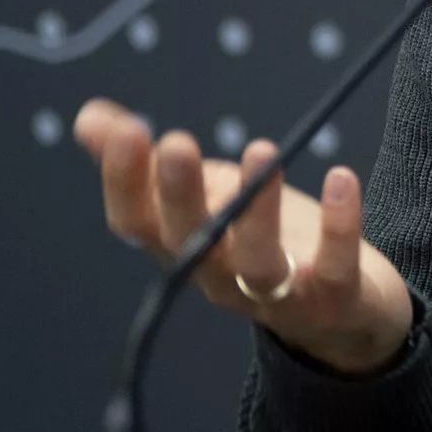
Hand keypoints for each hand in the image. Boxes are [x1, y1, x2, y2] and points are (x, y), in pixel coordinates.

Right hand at [72, 97, 413, 375]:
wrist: (341, 313)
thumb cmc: (257, 242)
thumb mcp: (206, 195)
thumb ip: (149, 161)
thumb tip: (89, 117)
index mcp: (182, 248)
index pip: (137, 222)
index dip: (124, 181)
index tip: (124, 128)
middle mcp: (220, 277)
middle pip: (191, 243)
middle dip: (180, 195)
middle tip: (177, 143)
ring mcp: (277, 294)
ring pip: (257, 262)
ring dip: (257, 211)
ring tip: (262, 149)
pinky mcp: (335, 295)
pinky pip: (335, 265)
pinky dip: (339, 225)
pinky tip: (342, 177)